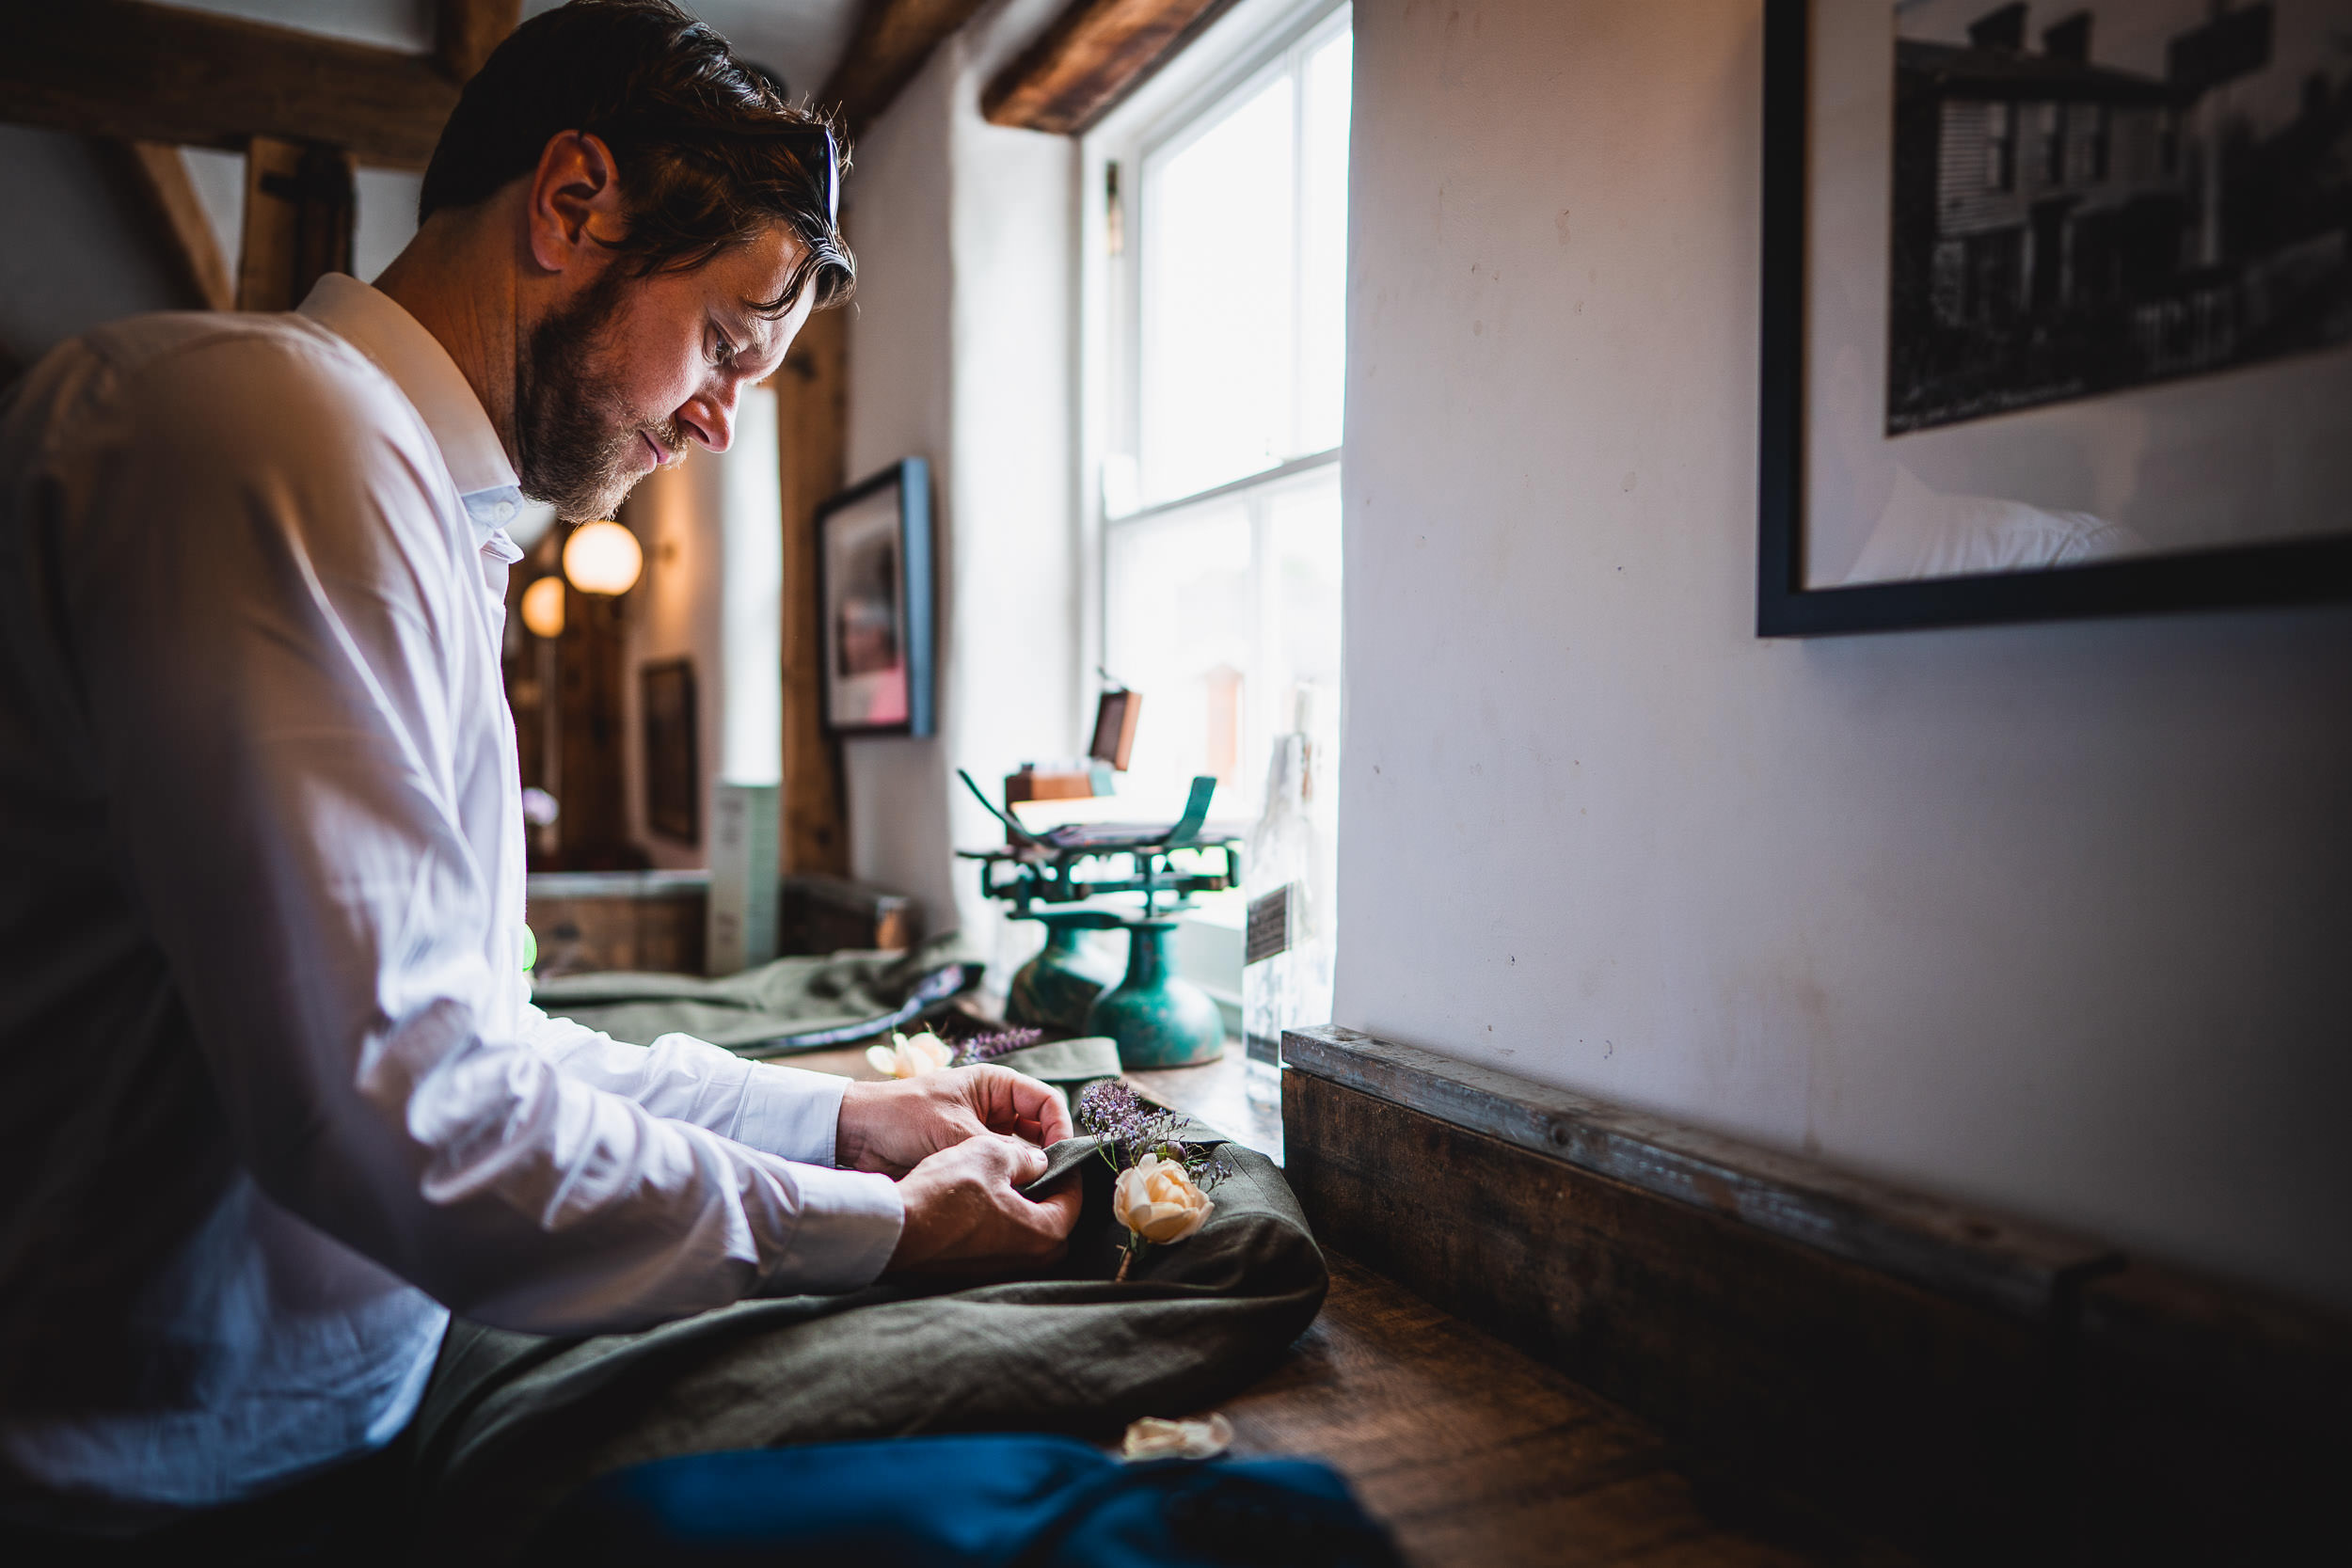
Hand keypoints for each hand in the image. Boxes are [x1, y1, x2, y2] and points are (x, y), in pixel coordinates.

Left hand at [837, 1065, 1072, 1176]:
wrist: (855, 1136)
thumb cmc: (902, 1118)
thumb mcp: (955, 1131)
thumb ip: (1000, 1150)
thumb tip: (1041, 1169)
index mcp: (995, 1085)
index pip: (1046, 1103)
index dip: (1059, 1128)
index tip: (1060, 1158)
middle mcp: (994, 1108)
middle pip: (1039, 1131)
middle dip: (1046, 1155)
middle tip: (1049, 1184)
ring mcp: (982, 1134)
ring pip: (1021, 1155)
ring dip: (1027, 1172)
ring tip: (1030, 1195)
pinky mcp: (968, 1158)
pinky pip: (999, 1170)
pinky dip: (1007, 1183)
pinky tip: (1010, 1200)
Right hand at [885, 1134, 1082, 1278]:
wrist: (896, 1231)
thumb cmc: (945, 1194)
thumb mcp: (990, 1154)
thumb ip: (1024, 1157)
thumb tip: (1038, 1162)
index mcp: (1045, 1233)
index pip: (1073, 1199)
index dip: (1064, 1171)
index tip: (1055, 1156)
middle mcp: (1032, 1262)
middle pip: (1052, 1221)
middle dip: (1045, 1194)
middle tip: (1031, 1169)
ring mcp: (1003, 1273)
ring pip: (1025, 1235)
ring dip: (1019, 1210)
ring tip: (1000, 1184)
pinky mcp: (978, 1276)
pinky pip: (1000, 1247)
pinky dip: (996, 1227)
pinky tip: (977, 1206)